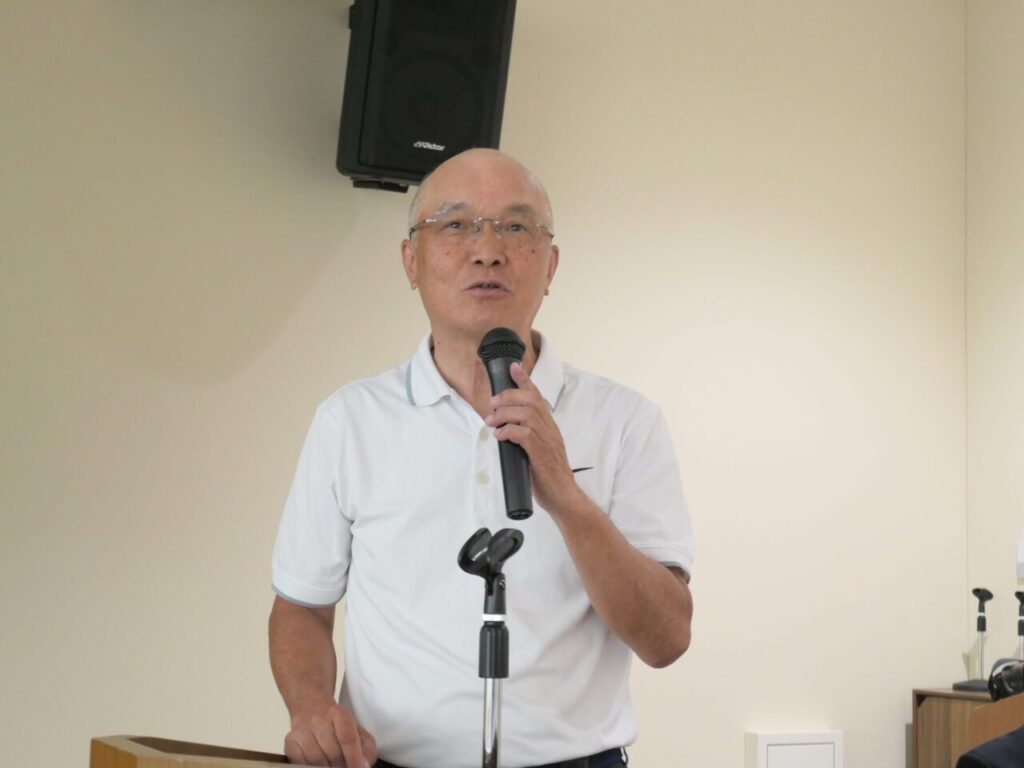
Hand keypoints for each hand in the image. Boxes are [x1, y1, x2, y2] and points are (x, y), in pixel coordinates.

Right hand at [284, 702, 376, 767]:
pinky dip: (308, 766)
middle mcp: (318, 720)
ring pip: (315, 759)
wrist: (310, 706)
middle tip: (345, 767)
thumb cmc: (337, 724)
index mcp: (339, 714)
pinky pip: (299, 761)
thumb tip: (364, 766)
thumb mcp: (357, 729)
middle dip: (341, 765)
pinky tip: (316, 764)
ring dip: (326, 767)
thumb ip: (366, 747)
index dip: (354, 756)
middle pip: (332, 752)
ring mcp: (301, 730)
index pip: (347, 737)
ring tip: (332, 766)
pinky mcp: (289, 741)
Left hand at [485, 362, 583, 516]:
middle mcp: (550, 429)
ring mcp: (547, 441)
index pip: (538, 397)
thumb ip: (524, 437)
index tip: (513, 367)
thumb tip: (504, 430)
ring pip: (527, 415)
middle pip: (531, 401)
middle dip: (509, 396)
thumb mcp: (536, 450)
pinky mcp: (542, 454)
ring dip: (505, 414)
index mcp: (549, 426)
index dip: (525, 380)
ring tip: (491, 421)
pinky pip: (525, 435)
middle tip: (492, 403)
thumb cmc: (547, 475)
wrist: (563, 496)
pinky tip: (500, 436)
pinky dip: (509, 431)